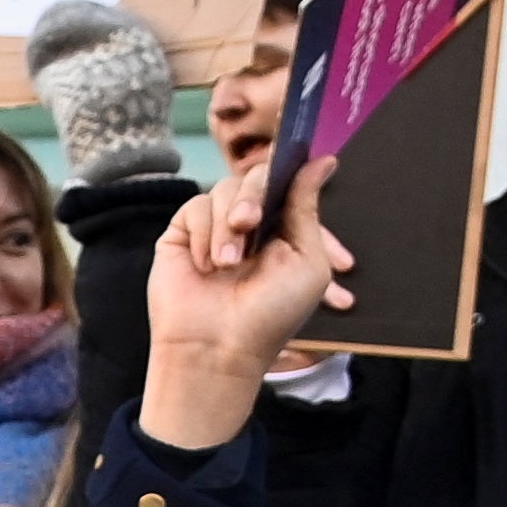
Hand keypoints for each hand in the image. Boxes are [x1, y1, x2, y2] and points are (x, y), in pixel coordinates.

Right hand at [140, 158, 350, 454]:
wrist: (220, 346)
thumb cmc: (271, 314)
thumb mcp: (307, 260)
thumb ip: (307, 207)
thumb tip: (323, 160)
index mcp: (284, 230)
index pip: (289, 185)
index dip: (296, 177)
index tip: (314, 165)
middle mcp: (250, 225)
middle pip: (255, 178)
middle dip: (256, 197)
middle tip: (251, 222)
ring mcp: (215, 228)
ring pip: (224, 189)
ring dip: (228, 223)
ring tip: (228, 263)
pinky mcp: (183, 234)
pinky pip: (196, 207)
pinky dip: (205, 235)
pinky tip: (206, 267)